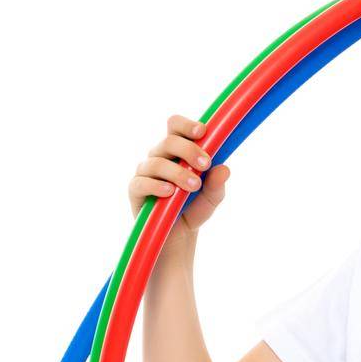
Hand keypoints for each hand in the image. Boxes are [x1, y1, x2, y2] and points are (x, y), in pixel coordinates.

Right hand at [128, 115, 231, 236]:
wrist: (178, 236)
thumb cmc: (193, 208)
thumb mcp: (211, 198)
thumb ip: (217, 184)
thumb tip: (224, 169)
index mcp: (177, 151)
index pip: (175, 126)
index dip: (186, 125)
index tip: (202, 132)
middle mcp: (159, 156)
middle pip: (169, 141)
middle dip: (189, 150)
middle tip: (206, 164)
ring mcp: (145, 172)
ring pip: (157, 162)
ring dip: (178, 172)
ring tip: (194, 186)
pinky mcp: (136, 191)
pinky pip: (142, 183)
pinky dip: (157, 186)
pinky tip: (170, 192)